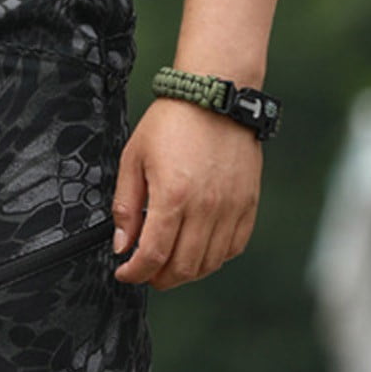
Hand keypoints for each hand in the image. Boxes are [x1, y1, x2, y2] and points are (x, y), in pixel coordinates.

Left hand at [111, 97, 261, 289]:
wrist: (215, 93)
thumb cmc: (172, 122)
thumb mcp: (133, 159)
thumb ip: (125, 206)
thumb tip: (122, 245)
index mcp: (173, 196)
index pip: (152, 256)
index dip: (134, 273)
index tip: (124, 272)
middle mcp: (206, 206)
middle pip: (182, 268)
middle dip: (158, 278)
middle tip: (145, 271)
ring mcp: (231, 207)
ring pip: (209, 263)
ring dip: (185, 272)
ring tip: (169, 263)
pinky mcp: (248, 202)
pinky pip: (233, 247)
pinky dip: (214, 257)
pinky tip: (198, 249)